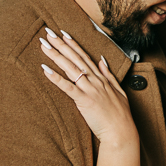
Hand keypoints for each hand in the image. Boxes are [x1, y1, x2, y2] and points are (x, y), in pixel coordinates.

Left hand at [40, 30, 138, 148]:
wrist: (121, 132)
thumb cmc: (120, 115)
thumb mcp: (119, 91)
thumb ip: (109, 75)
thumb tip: (102, 61)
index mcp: (101, 78)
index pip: (85, 57)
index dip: (73, 45)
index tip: (63, 34)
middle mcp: (95, 81)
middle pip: (75, 58)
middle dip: (61, 45)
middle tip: (48, 33)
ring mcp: (90, 90)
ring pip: (70, 69)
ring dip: (56, 56)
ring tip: (44, 46)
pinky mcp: (84, 101)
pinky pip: (68, 87)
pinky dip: (56, 78)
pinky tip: (46, 69)